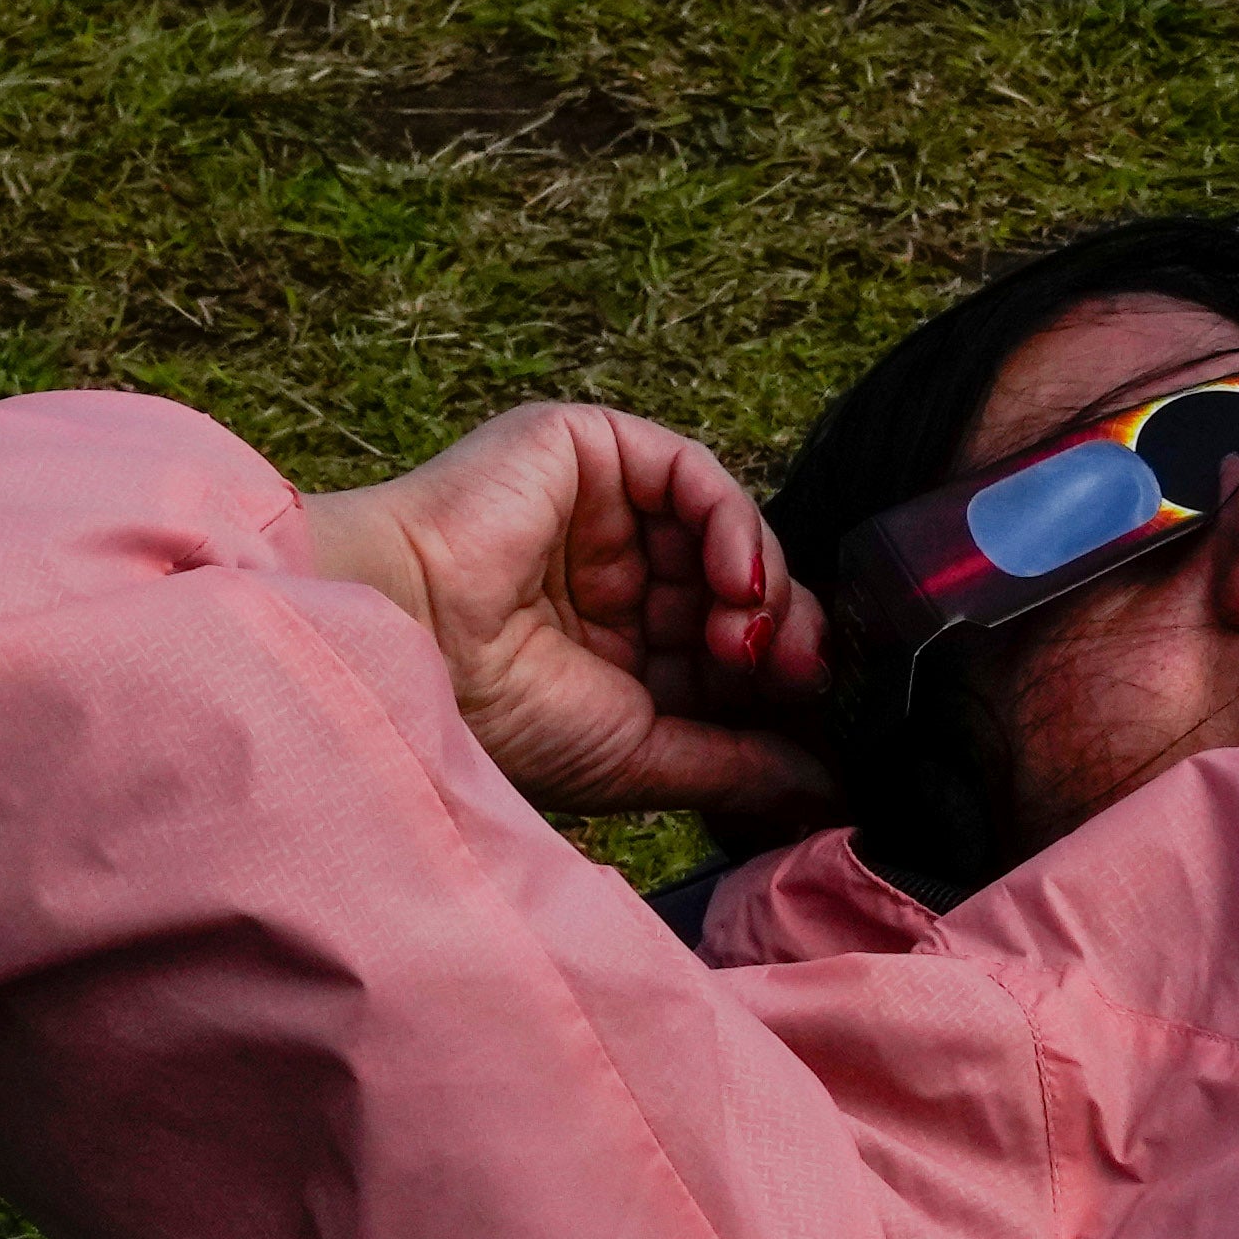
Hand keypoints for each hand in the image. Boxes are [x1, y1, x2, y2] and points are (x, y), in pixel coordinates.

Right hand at [291, 403, 838, 826]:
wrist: (413, 649)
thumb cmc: (496, 716)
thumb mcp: (639, 757)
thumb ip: (735, 764)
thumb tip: (825, 789)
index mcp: (615, 648)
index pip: (728, 647)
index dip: (778, 677)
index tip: (812, 716)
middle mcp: (612, 574)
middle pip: (739, 586)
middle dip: (782, 632)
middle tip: (793, 675)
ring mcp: (603, 510)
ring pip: (726, 531)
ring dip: (763, 584)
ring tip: (751, 636)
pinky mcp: (590, 449)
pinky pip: (693, 474)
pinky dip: (735, 523)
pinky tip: (738, 579)